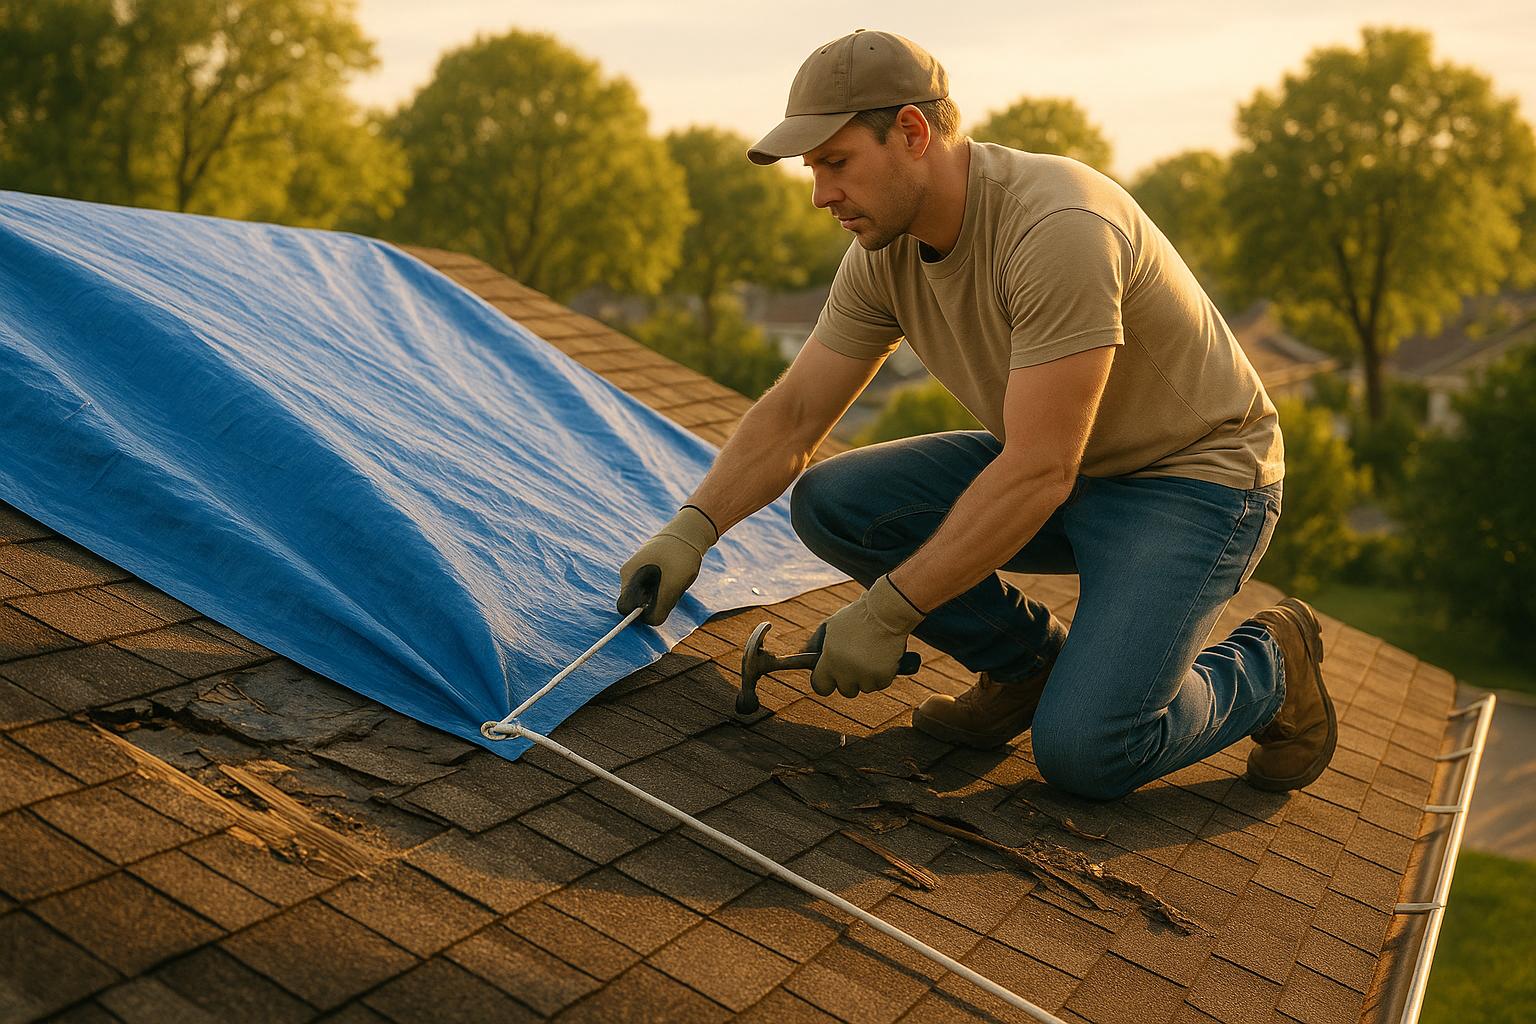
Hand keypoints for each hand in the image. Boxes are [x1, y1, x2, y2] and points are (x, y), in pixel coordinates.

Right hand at [617, 506, 717, 625]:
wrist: (690, 531)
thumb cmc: (679, 557)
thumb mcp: (672, 586)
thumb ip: (660, 608)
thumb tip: (651, 622)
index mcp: (628, 576)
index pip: (625, 607)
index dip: (639, 613)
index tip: (658, 606)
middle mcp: (629, 574)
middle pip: (637, 602)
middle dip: (654, 602)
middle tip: (671, 589)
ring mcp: (638, 569)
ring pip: (647, 595)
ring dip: (662, 594)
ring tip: (675, 579)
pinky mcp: (648, 568)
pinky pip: (654, 586)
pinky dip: (666, 586)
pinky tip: (675, 575)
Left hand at [808, 575, 925, 697]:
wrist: (886, 612)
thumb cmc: (857, 616)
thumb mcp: (831, 625)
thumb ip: (815, 642)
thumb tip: (802, 655)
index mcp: (830, 659)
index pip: (820, 686)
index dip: (826, 682)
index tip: (832, 678)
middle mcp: (845, 671)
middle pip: (846, 690)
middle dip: (851, 680)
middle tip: (857, 663)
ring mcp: (865, 675)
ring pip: (865, 688)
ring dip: (868, 677)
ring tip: (872, 656)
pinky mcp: (883, 676)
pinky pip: (881, 684)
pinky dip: (883, 675)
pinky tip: (882, 658)